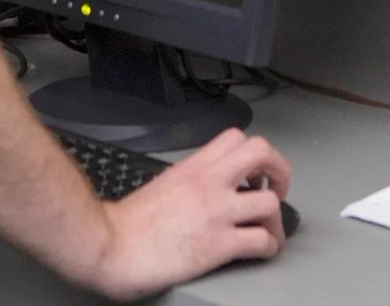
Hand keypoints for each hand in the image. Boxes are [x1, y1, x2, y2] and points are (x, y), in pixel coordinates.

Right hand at [86, 128, 289, 299]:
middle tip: (275, 189)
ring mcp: (217, 212)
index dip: (254, 154)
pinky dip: (270, 247)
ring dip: (276, 219)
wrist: (111, 246)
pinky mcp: (219, 245)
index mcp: (194, 167)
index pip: (236, 138)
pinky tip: (262, 251)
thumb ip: (189, 179)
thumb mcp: (163, 183)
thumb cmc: (129, 223)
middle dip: (278, 171)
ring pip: (270, 201)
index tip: (256, 172)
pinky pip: (262, 241)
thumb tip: (206, 186)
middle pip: (262, 154)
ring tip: (270, 230)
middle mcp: (209, 183)